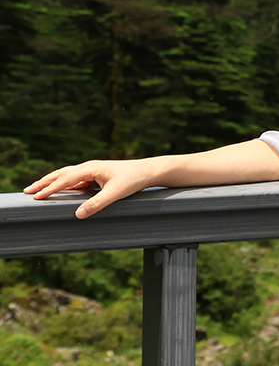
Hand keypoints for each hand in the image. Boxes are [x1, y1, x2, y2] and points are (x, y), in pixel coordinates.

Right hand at [24, 159, 158, 218]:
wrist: (148, 171)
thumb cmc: (134, 180)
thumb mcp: (116, 193)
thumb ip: (97, 204)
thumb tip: (78, 214)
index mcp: (91, 168)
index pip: (65, 178)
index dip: (50, 188)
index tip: (35, 196)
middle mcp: (90, 167)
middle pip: (61, 174)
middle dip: (44, 182)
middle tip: (27, 191)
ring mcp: (93, 171)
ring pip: (67, 175)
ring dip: (52, 181)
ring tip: (37, 189)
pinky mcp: (97, 176)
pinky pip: (75, 180)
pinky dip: (63, 184)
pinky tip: (59, 190)